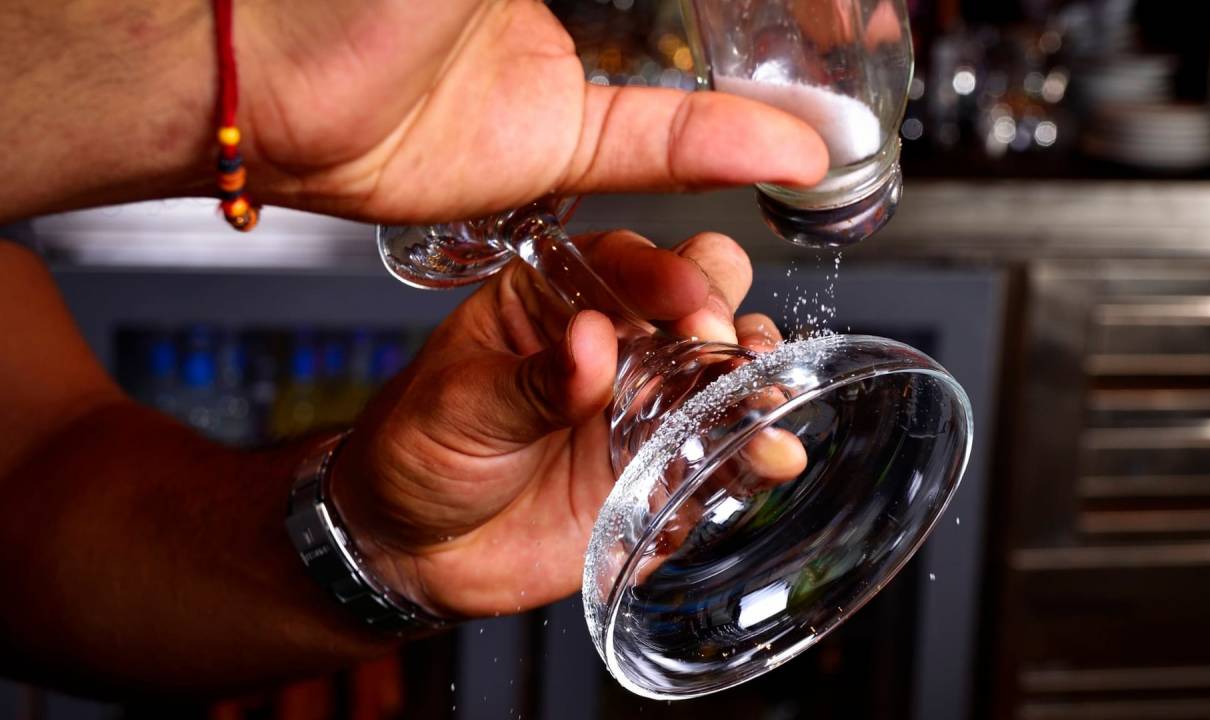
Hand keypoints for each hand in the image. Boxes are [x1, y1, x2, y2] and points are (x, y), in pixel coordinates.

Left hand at [235, 0, 827, 222]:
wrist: (267, 74)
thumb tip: (665, 4)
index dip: (746, 1)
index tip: (820, 7)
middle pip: (697, 13)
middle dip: (773, 24)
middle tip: (850, 28)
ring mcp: (557, 68)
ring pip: (686, 75)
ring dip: (766, 84)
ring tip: (842, 77)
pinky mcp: (548, 145)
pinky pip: (650, 143)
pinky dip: (719, 146)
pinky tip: (784, 145)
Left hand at [329, 230, 794, 617]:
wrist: (411, 552)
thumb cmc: (416, 452)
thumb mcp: (458, 405)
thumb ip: (531, 380)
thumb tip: (592, 343)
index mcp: (559, 299)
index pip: (631, 262)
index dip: (668, 273)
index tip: (687, 299)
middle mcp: (617, 345)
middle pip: (701, 300)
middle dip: (724, 316)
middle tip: (723, 346)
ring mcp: (645, 409)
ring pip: (725, 377)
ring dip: (754, 383)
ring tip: (760, 401)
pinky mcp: (660, 473)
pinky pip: (722, 457)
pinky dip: (754, 455)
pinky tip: (768, 457)